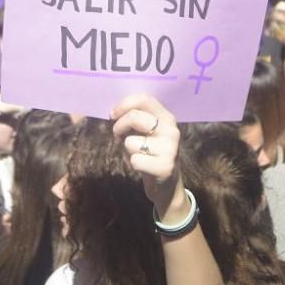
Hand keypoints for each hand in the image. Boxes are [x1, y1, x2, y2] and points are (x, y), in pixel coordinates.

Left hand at [109, 94, 186, 222]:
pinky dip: (133, 164)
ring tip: (138, 155)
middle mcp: (171, 130)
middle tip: (118, 136)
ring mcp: (170, 149)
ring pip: (131, 142)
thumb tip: (114, 112)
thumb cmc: (151, 154)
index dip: (123, 105)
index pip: (144, 99)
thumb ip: (136, 118)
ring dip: (128, 150)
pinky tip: (143, 167)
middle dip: (119, 127)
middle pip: (134, 117)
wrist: (168, 186)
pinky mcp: (165, 167)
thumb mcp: (148, 132)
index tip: (113, 115)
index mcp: (167, 117)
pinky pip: (135, 160)